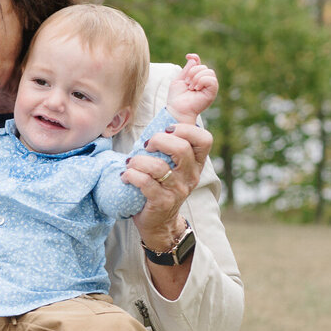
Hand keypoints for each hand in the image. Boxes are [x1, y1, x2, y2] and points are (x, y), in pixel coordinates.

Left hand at [122, 121, 212, 251]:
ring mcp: (178, 190)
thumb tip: (168, 108)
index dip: (185, 129)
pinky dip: (131, 176)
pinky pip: (145, 183)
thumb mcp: (170, 163)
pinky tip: (126, 176)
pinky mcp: (162, 202)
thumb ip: (169, 142)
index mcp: (195, 162)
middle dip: (158, 141)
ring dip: (138, 161)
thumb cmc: (160, 184)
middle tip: (146, 146)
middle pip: (181, 149)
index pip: (204, 139)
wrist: (159, 222)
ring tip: (130, 164)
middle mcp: (190, 175)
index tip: (166, 130)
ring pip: (158, 166)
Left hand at [164, 54, 217, 124]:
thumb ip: (187, 69)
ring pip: (209, 71)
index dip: (195, 58)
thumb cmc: (176, 97)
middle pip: (204, 66)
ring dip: (196, 77)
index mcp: (196, 77)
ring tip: (191, 86)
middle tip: (187, 83)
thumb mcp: (179, 80)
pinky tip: (196, 88)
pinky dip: (202, 81)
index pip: (199, 63)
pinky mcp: (212, 92)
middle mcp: (204, 81)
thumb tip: (193, 58)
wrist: (177, 109)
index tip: (188, 56)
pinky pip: (211, 80)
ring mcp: (209, 86)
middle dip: (192, 72)